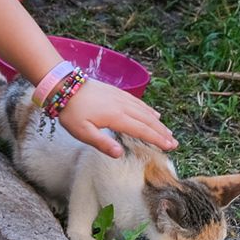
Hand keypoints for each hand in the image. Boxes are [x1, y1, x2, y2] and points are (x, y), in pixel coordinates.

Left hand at [59, 79, 177, 157]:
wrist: (64, 85)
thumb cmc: (71, 112)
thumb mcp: (82, 132)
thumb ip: (102, 143)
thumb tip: (120, 154)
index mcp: (116, 117)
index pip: (141, 130)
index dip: (156, 139)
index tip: (169, 146)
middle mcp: (123, 106)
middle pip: (147, 120)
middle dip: (162, 132)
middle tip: (174, 143)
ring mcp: (121, 97)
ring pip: (145, 111)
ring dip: (158, 122)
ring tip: (168, 132)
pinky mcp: (117, 92)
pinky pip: (138, 102)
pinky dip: (149, 110)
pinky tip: (154, 114)